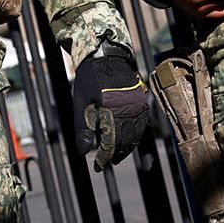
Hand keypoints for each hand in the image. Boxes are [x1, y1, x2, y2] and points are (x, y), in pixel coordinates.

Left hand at [73, 43, 150, 168]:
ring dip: (127, 147)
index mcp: (112, 109)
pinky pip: (141, 124)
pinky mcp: (141, 101)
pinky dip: (136, 135)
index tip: (98, 166)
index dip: (104, 156)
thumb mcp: (81, 104)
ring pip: (136, 134)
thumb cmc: (89, 80)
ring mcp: (137, 104)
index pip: (110, 142)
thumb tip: (84, 152)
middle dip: (115, 154)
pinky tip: (129, 141)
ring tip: (117, 156)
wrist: (105, 57)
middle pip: (125, 140)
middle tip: (107, 163)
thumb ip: (83, 128)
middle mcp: (128, 108)